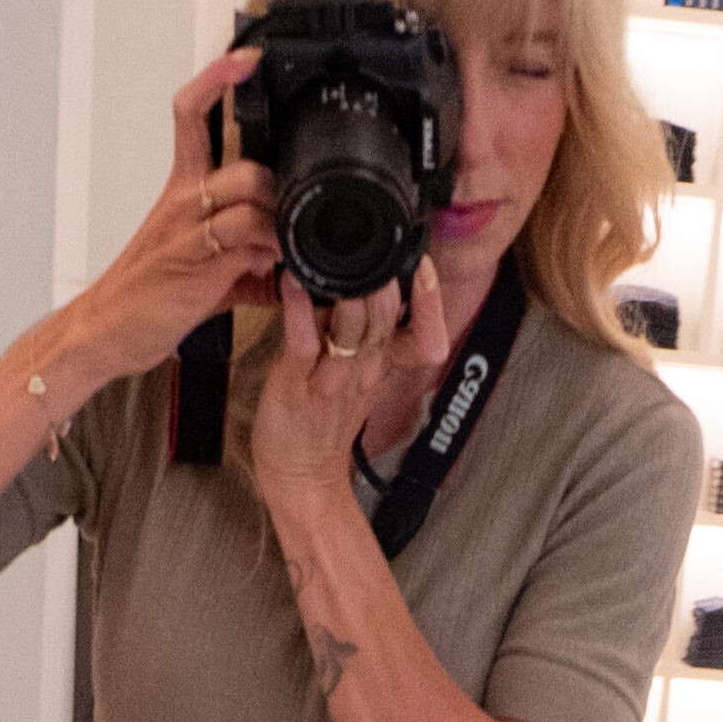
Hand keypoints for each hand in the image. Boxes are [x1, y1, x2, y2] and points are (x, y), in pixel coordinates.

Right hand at [73, 49, 279, 383]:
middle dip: (278, 188)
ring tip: (283, 254)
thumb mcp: (200, 271)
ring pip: (247, 197)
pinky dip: (269, 256)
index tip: (244, 60)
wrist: (105, 333)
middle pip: (243, 164)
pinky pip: (245, 244)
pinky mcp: (194, 266)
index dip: (216, 81)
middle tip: (291, 222)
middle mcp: (182, 202)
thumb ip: (244, 264)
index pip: (190, 114)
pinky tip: (272, 274)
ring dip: (277, 224)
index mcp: (180, 190)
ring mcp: (187, 232)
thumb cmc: (146, 298)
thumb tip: (283, 266)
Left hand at [251, 257, 449, 521]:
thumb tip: (369, 281)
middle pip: (386, 319)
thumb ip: (371, 335)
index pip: (427, 338)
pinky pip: (304, 342)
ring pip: (353, 328)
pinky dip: (298, 309)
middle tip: (374, 243)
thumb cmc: (323, 422)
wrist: (301, 477)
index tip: (425, 267)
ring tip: (339, 256)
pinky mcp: (296, 386)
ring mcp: (331, 380)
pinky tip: (292, 281)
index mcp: (383, 367)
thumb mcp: (364, 378)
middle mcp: (363, 372)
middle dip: (384, 281)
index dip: (431, 305)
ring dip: (349, 290)